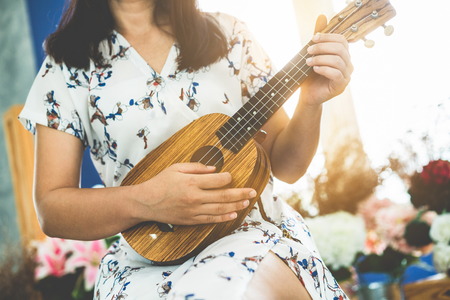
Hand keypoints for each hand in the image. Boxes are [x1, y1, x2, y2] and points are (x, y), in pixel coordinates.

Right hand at [132, 163, 255, 224]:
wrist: (145, 203)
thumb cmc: (160, 182)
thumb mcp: (176, 168)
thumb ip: (196, 167)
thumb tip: (214, 169)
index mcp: (191, 182)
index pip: (217, 180)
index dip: (228, 178)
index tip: (232, 176)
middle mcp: (194, 197)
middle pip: (224, 196)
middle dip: (241, 193)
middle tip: (253, 191)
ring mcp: (193, 210)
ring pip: (220, 209)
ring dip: (236, 206)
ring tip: (247, 202)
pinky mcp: (190, 220)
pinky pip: (211, 220)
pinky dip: (224, 218)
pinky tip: (233, 215)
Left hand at [301, 15, 353, 105]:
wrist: (308, 94)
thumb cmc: (311, 75)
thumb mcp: (313, 54)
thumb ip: (318, 38)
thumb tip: (322, 16)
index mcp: (343, 54)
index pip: (341, 40)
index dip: (328, 37)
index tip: (313, 38)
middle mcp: (348, 64)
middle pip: (340, 49)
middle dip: (322, 47)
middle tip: (308, 50)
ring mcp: (346, 75)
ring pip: (338, 60)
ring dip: (320, 58)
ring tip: (308, 62)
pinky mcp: (341, 85)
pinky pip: (336, 74)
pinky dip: (324, 69)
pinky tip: (315, 69)